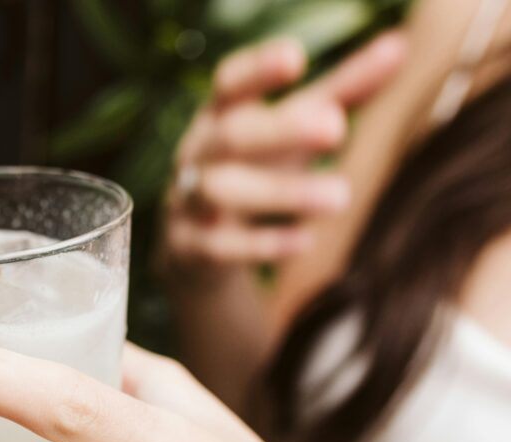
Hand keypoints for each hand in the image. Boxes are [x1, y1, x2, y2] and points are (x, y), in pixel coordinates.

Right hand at [164, 32, 404, 279]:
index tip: (296, 60)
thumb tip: (398, 47)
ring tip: (341, 196)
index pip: (229, 84)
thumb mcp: (291, 129)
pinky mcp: (192, 247)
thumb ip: (340, 91)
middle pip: (230, 136)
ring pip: (223, 191)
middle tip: (337, 128)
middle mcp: (199, 154)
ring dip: (282, 192)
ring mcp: (190, 200)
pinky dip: (263, 243)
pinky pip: (221, 246)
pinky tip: (306, 240)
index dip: (256, 70)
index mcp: (220, 115)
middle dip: (280, 131)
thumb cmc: (254, 168)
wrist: (195, 245)